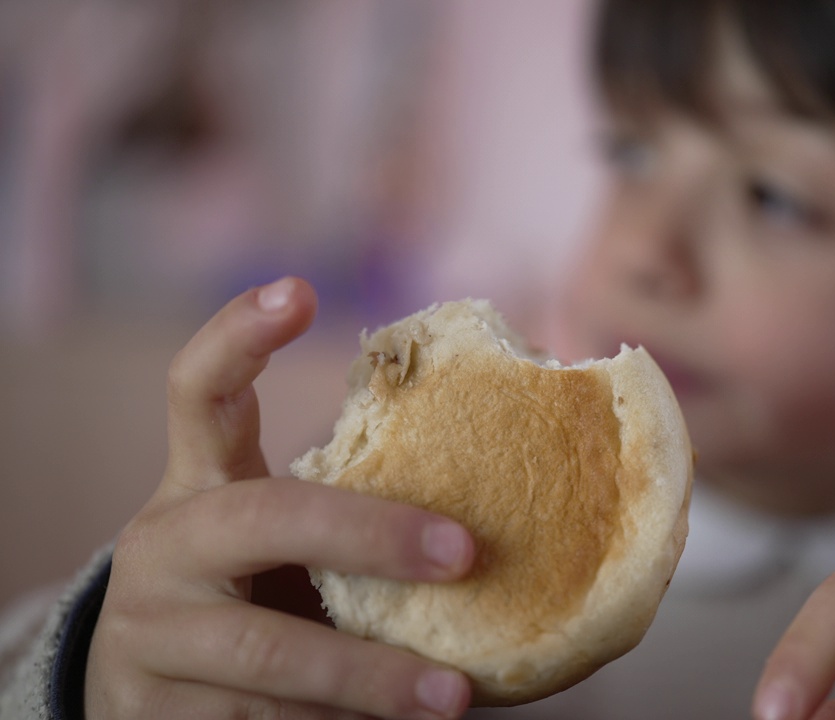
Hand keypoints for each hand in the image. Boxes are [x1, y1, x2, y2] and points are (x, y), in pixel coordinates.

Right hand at [85, 277, 475, 719]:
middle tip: (463, 552)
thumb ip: (345, 509)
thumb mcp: (275, 540)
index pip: (197, 391)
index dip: (238, 336)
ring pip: (269, 655)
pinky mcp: (157, 718)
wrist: (138, 693)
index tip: (299, 289)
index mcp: (195, 487)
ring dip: (369, 677)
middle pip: (266, 520)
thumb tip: (504, 493)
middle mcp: (164, 550)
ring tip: (453, 695)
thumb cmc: (245, 592)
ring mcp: (151, 638)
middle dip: (371, 536)